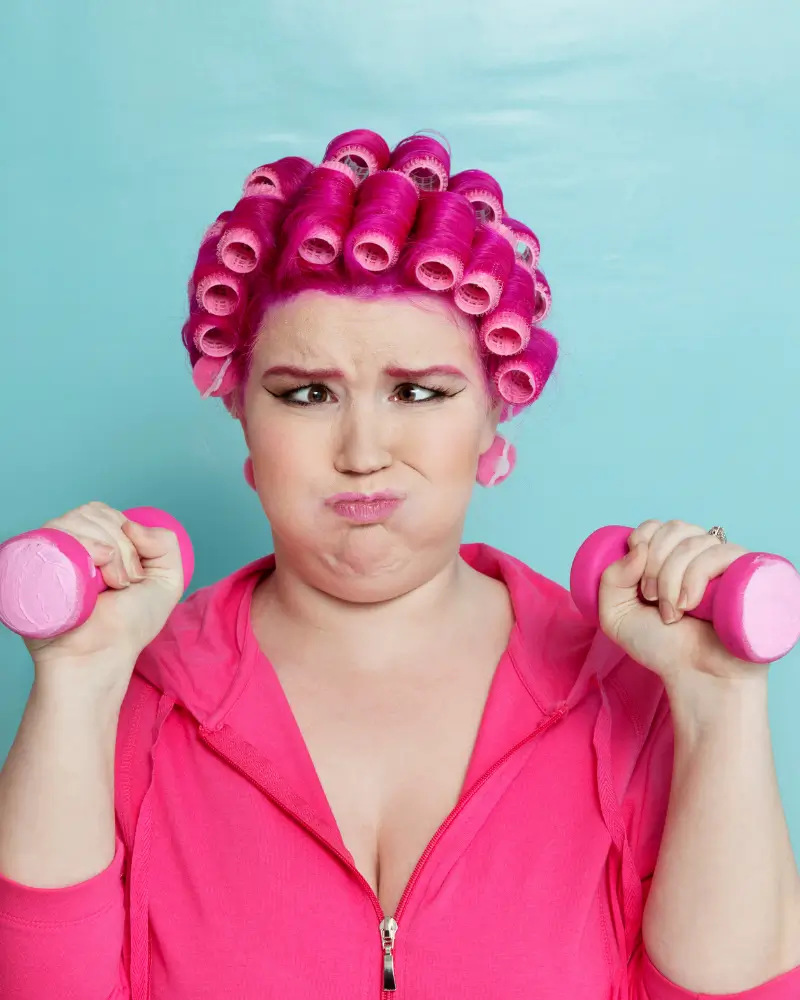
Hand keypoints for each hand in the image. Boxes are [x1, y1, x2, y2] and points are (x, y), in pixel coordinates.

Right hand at [25, 501, 184, 699]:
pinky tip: (94, 576)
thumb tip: (131, 524)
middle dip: (122, 547)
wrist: (100, 656)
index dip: (128, 535)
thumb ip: (166, 543)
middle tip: (125, 583)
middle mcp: (68, 545)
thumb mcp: (166, 581)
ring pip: (74, 520)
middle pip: (92, 512)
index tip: (136, 574)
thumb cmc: (129, 625)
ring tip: (111, 586)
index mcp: (94, 544)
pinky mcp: (31, 565)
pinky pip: (55, 536)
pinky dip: (84, 547)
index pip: (106, 512)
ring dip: (108, 551)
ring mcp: (49, 554)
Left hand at [597, 519, 767, 689]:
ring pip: (694, 542)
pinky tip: (690, 604)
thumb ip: (610, 579)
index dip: (641, 542)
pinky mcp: (747, 573)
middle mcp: (700, 555)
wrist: (697, 677)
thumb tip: (637, 548)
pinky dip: (696, 575)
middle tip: (651, 599)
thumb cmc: (661, 647)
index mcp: (671, 557)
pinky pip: (721, 552)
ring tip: (671, 613)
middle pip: (674, 528)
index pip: (657, 525)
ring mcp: (725, 563)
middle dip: (654, 564)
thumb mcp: (616, 615)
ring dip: (671, 578)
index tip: (637, 581)